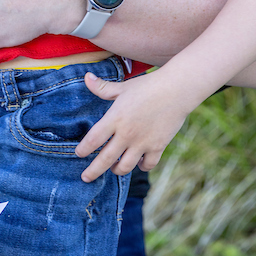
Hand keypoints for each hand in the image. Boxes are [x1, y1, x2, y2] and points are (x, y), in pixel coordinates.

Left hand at [75, 69, 191, 182]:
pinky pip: (147, 165)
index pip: (93, 139)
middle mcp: (127, 134)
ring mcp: (142, 142)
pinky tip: (138, 163)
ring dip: (117, 170)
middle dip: (93, 171)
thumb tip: (86, 77)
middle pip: (105, 159)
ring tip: (113, 169)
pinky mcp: (158, 146)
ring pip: (125, 166)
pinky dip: (142, 167)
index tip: (78, 154)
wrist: (177, 89)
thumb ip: (103, 88)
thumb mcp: (123, 87)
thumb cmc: (148, 86)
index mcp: (115, 118)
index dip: (83, 149)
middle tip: (85, 178)